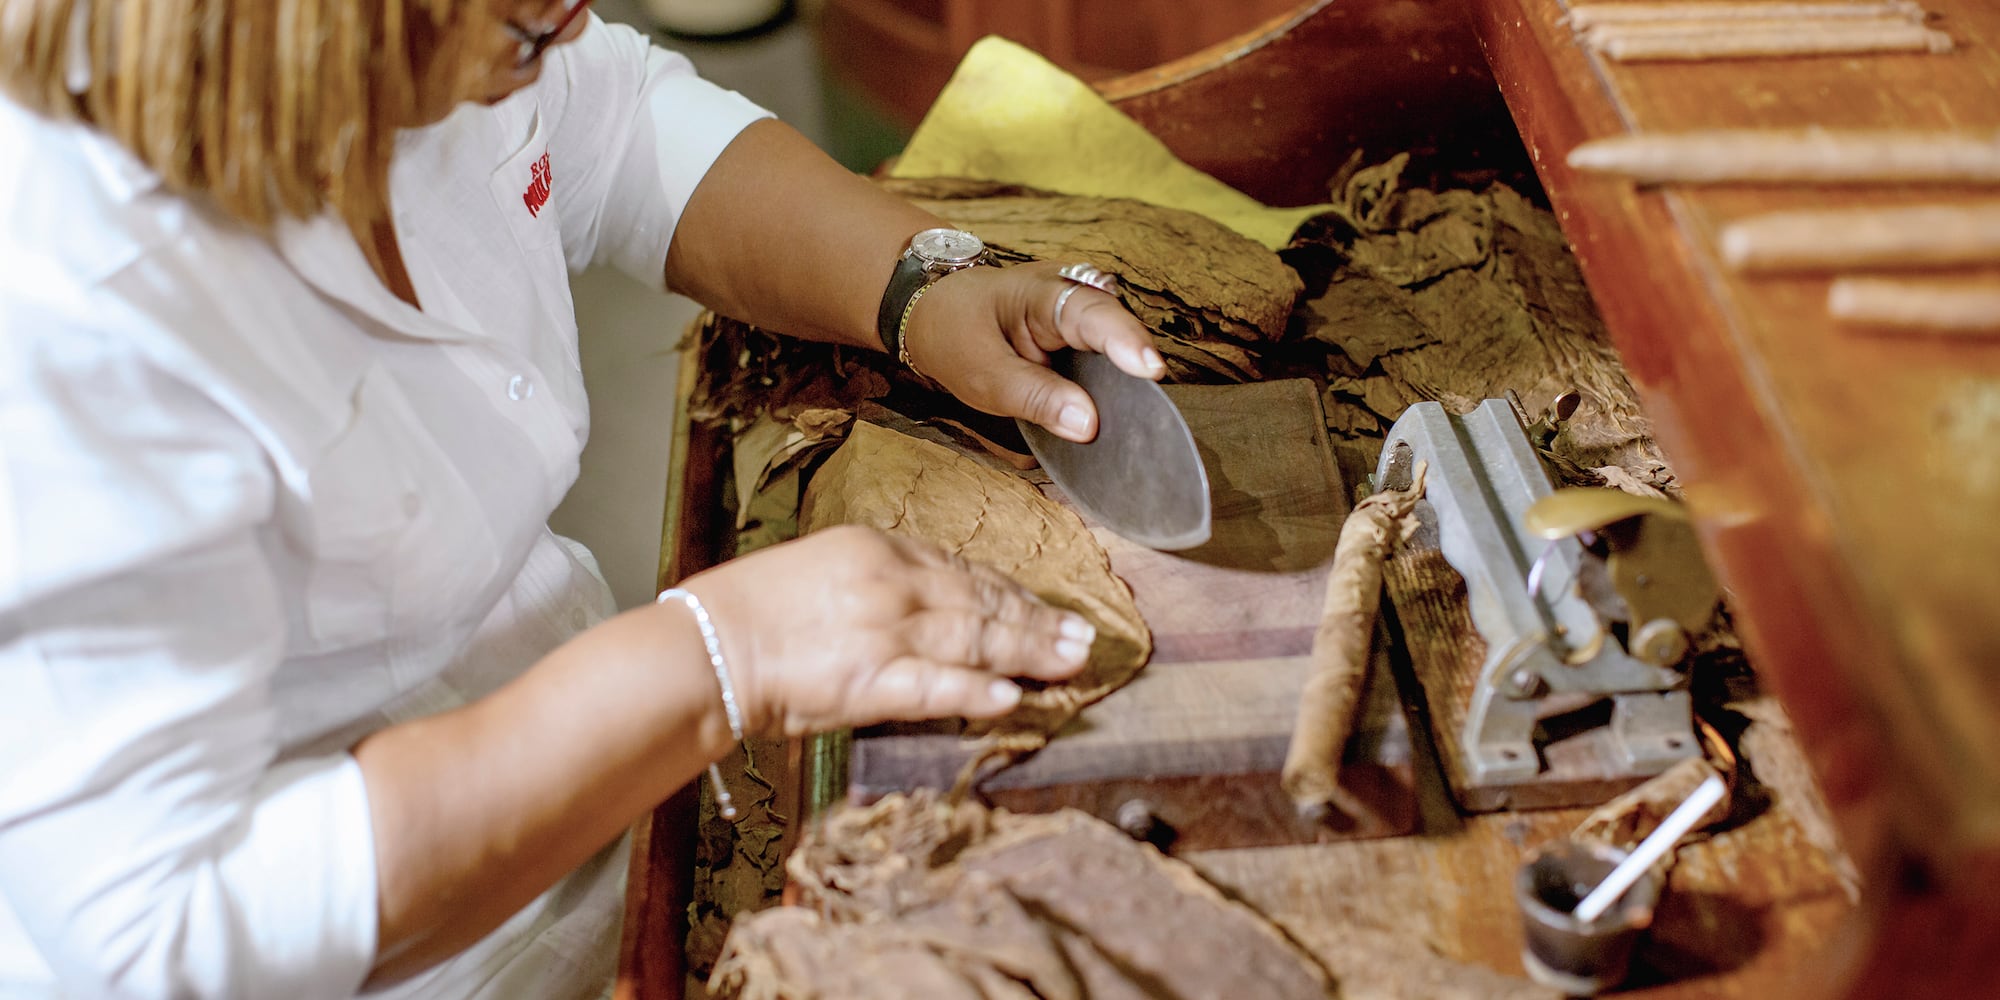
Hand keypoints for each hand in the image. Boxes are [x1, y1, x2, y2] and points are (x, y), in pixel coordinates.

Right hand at [678, 526, 1094, 737]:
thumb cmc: (753, 610)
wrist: (707, 646)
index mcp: (878, 548)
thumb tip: (929, 603)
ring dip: (1029, 651)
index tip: (1044, 606)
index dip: (1010, 592)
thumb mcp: (824, 569)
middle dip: (1037, 620)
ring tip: (1071, 662)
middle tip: (1082, 635)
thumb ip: (880, 581)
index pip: (962, 570)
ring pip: (974, 639)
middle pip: (981, 602)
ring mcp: (883, 631)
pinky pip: (937, 685)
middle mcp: (890, 583)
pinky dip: (978, 690)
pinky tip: (1014, 696)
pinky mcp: (869, 680)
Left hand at [902, 259, 1165, 442]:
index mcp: (1043, 293)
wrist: (939, 313)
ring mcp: (1082, 313)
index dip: (1125, 341)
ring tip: (1142, 422)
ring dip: (1128, 381)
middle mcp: (1074, 295)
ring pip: (1118, 345)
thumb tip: (1090, 425)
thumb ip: (1036, 398)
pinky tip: (1120, 416)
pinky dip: (1114, 385)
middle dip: (1137, 366)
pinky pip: (1107, 359)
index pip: (1094, 313)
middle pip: (1120, 328)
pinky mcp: (1084, 336)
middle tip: (1154, 414)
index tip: (1150, 371)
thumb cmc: (957, 335)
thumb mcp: (984, 376)